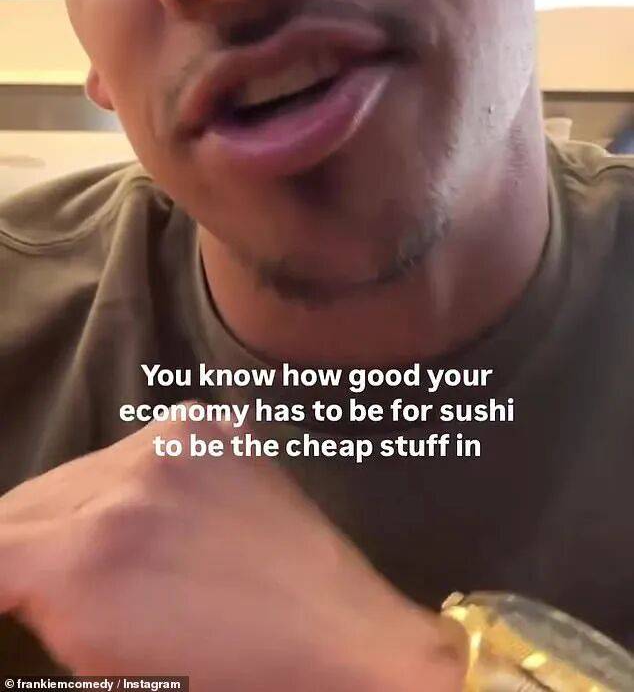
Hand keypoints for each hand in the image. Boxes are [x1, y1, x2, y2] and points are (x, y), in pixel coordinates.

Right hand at [0, 410, 466, 690]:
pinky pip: (135, 449)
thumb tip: (24, 583)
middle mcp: (124, 480)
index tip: (13, 597)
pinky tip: (154, 521)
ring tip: (104, 559)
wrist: (341, 646)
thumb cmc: (225, 689)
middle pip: (22, 502)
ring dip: (69, 515)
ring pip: (76, 472)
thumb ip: (50, 614)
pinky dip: (126, 485)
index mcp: (85, 561)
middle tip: (39, 588)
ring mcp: (173, 442)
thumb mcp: (110, 678)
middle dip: (20, 549)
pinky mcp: (211, 425)